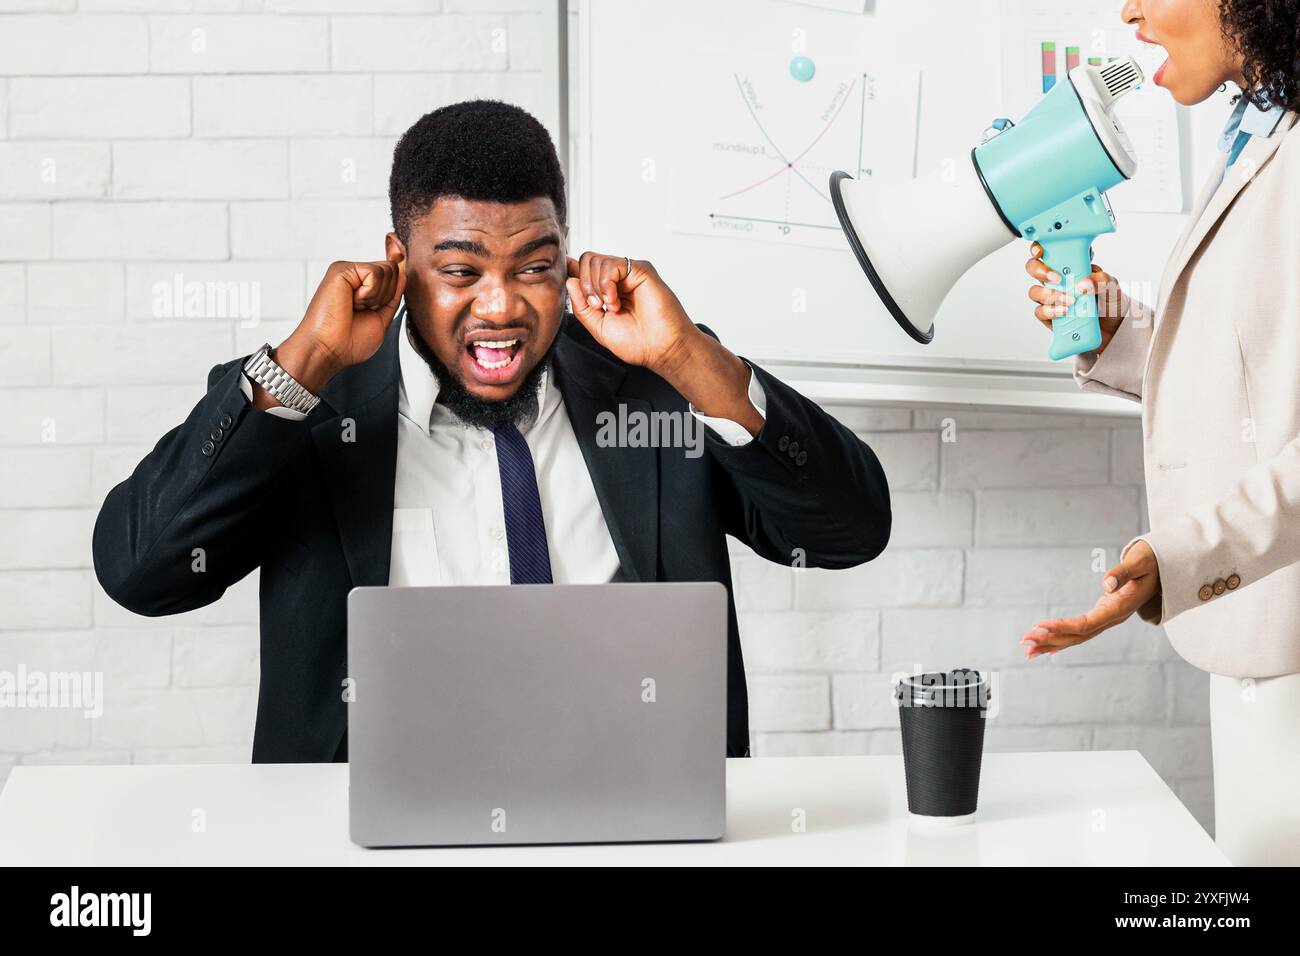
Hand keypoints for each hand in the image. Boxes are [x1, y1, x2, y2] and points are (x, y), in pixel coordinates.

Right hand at [269, 259, 405, 399]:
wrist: (329, 350)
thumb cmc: (350, 342)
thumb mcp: (382, 317)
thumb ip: (393, 296)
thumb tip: (402, 273)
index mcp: (363, 286)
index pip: (394, 276)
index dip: (392, 294)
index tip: (371, 311)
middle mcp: (354, 275)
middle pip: (393, 270)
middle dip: (386, 296)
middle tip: (362, 310)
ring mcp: (347, 271)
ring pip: (387, 269)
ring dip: (377, 296)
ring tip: (356, 307)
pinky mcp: (341, 269)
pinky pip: (375, 272)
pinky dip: (370, 293)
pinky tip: (352, 302)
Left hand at [565, 253, 700, 376]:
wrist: (660, 349)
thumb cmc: (637, 342)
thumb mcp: (597, 326)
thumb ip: (581, 305)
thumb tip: (569, 280)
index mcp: (608, 291)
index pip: (584, 270)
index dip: (572, 272)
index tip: (568, 281)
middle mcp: (618, 279)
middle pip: (587, 261)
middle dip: (584, 284)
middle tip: (596, 305)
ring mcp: (629, 273)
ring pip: (595, 260)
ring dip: (595, 286)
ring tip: (610, 306)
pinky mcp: (640, 269)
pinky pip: (611, 264)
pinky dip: (606, 283)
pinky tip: (615, 300)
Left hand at [1020, 541, 1161, 658]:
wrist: (1163, 570)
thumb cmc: (1151, 563)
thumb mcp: (1140, 563)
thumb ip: (1123, 572)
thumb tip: (1107, 583)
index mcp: (1120, 608)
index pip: (1087, 623)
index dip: (1063, 627)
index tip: (1040, 626)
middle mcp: (1112, 618)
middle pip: (1078, 635)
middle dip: (1051, 639)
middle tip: (1025, 641)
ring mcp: (1108, 619)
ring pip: (1078, 637)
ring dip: (1053, 643)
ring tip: (1028, 650)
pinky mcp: (1103, 616)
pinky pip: (1081, 631)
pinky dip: (1062, 638)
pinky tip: (1046, 646)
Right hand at [1024, 242, 1123, 353]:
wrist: (1112, 326)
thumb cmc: (1108, 300)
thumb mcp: (1111, 285)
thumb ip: (1101, 280)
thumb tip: (1084, 283)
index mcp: (1070, 265)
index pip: (1049, 252)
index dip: (1039, 248)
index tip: (1040, 251)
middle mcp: (1056, 280)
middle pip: (1034, 269)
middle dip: (1040, 271)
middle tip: (1057, 278)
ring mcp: (1051, 297)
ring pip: (1035, 292)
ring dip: (1050, 294)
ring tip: (1069, 301)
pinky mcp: (1049, 315)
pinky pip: (1040, 312)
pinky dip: (1051, 311)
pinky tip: (1064, 312)